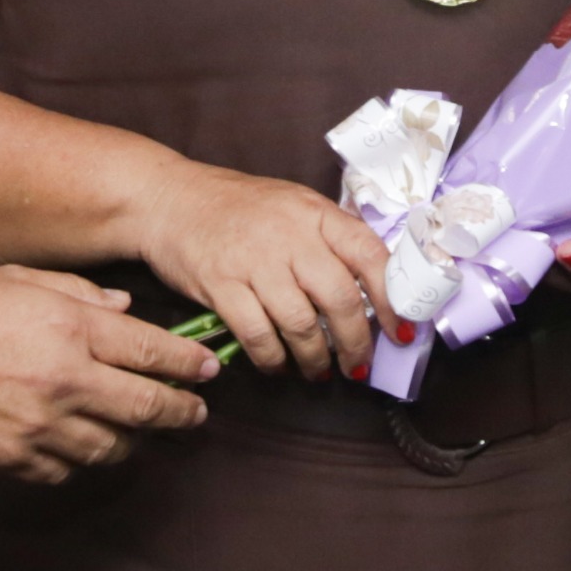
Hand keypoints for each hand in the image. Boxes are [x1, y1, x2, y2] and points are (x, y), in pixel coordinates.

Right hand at [0, 265, 215, 484]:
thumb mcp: (18, 278)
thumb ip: (79, 293)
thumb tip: (124, 308)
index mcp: (73, 328)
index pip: (154, 352)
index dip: (190, 364)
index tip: (208, 371)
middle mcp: (68, 381)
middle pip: (148, 407)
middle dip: (181, 412)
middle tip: (195, 415)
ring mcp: (42, 427)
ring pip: (112, 447)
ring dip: (130, 440)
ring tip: (134, 432)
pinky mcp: (14, 459)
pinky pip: (65, 470)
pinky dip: (78, 459)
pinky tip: (76, 445)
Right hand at [131, 162, 396, 381]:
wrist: (170, 199)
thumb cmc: (238, 207)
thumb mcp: (293, 206)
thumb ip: (329, 239)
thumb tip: (373, 288)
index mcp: (315, 213)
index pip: (369, 255)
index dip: (392, 299)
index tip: (401, 331)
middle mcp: (289, 235)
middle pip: (339, 298)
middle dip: (356, 343)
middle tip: (358, 365)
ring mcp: (254, 260)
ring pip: (301, 324)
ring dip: (315, 358)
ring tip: (319, 371)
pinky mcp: (220, 285)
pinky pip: (258, 335)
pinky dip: (272, 359)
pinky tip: (278, 365)